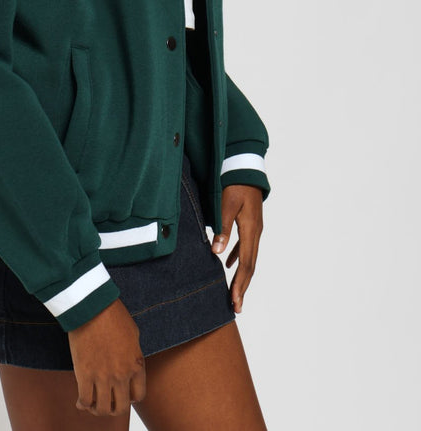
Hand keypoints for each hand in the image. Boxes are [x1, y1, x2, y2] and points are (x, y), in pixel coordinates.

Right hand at [67, 298, 145, 416]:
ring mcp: (104, 377)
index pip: (138, 396)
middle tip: (106, 402)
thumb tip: (129, 363)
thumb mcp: (133, 334)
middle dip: (113, 408)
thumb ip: (133, 353)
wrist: (93, 306)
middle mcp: (122, 375)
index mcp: (136, 365)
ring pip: (103, 409)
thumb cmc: (113, 314)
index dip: (129, 398)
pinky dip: (83, 405)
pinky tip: (80, 401)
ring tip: (92, 404)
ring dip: (98, 410)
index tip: (121, 394)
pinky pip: (85, 400)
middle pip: (121, 407)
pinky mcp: (85, 375)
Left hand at [211, 184, 263, 312]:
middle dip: (242, 287)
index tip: (234, 301)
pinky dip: (238, 259)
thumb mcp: (226, 204)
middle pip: (250, 266)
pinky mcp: (250, 224)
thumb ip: (222, 227)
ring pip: (248, 258)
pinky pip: (245, 247)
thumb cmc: (234, 183)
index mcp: (251, 230)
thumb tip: (217, 253)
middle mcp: (256, 232)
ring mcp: (254, 229)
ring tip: (234, 293)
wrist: (245, 166)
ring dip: (241, 276)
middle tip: (235, 307)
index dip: (240, 284)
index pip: (246, 264)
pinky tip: (228, 264)